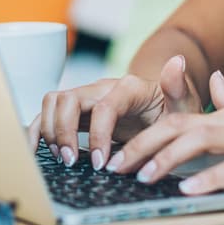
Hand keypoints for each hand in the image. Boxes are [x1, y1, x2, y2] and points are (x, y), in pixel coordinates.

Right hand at [28, 55, 202, 169]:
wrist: (167, 111)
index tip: (103, 163)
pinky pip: (49, 114)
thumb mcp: (185, 105)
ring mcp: (88, 99)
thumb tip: (177, 61)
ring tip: (63, 158)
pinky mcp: (78, 112)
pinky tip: (37, 151)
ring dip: (50, 130)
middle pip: (68, 99)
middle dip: (64, 131)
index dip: (98, 134)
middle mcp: (102, 88)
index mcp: (128, 87)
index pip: (103, 106)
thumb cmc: (175, 112)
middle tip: (73, 162)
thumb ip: (179, 88)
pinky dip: (38, 130)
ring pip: (53, 102)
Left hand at [108, 70, 223, 193]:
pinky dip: (211, 178)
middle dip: (143, 146)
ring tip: (144, 176)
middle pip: (179, 127)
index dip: (145, 134)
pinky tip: (190, 189)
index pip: (178, 119)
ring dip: (167, 160)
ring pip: (201, 143)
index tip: (119, 151)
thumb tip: (215, 80)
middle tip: (116, 165)